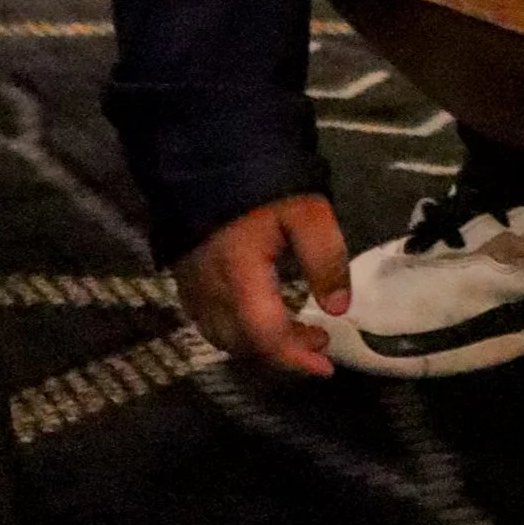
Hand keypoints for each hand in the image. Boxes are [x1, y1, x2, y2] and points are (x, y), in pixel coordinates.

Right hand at [174, 194, 352, 378]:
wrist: (208, 158)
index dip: (295, 357)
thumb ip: (326, 258)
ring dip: (260, 344)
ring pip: (224, 337)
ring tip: (297, 331)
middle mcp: (209, 291)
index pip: (265, 335)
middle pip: (244, 344)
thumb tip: (338, 307)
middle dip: (283, 351)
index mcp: (239, 277)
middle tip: (318, 339)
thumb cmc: (263, 184)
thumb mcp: (308, 212)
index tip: (326, 366)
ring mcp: (191, 287)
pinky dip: (238, 330)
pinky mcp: (185, 279)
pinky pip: (208, 322)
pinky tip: (262, 316)